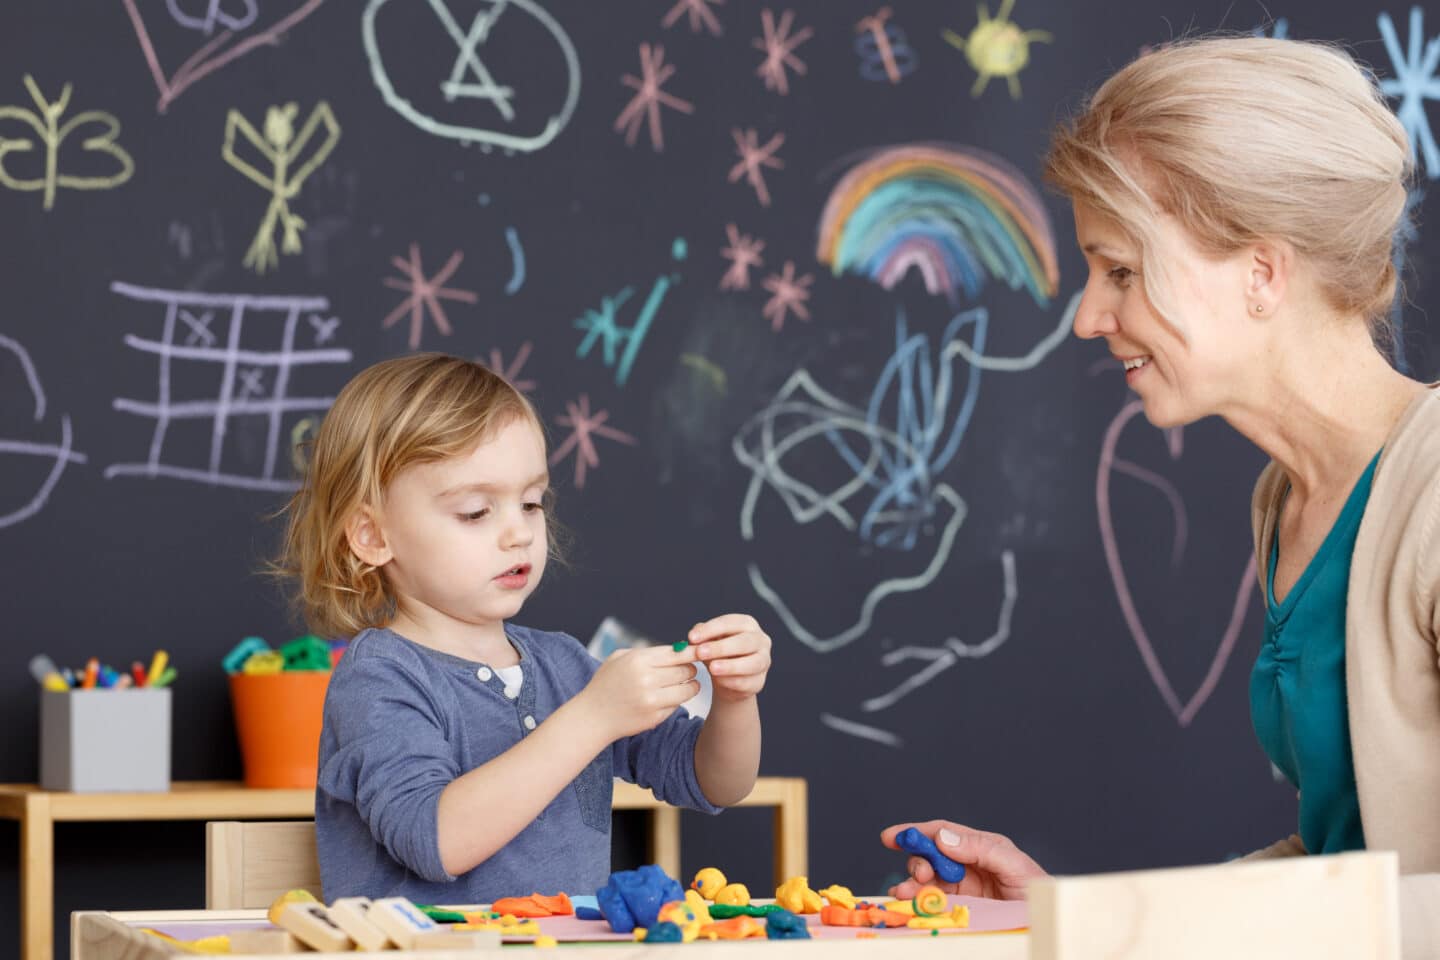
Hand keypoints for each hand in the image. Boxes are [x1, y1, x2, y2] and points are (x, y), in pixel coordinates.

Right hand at [581, 645, 699, 740]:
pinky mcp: (655, 717)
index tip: (698, 652)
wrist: (593, 716)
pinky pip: (677, 705)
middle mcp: (646, 679)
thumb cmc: (607, 683)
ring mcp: (651, 700)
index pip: (677, 653)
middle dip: (690, 669)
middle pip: (686, 670)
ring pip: (688, 689)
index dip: (691, 652)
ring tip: (686, 684)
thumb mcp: (620, 658)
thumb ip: (647, 652)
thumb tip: (678, 649)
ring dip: (690, 686)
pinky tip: (668, 698)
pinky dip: (677, 701)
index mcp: (638, 660)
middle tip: (689, 670)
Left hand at [688, 614, 770, 703]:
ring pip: (752, 663)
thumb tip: (694, 635)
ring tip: (712, 668)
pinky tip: (720, 681)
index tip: (692, 637)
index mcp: (747, 624)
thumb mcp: (709, 642)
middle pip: (744, 641)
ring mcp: (763, 661)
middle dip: (720, 647)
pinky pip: (749, 681)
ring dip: (730, 666)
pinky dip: (733, 681)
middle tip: (700, 652)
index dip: (710, 629)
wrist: (728, 680)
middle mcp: (760, 640)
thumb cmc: (720, 655)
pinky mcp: (760, 681)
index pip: (730, 622)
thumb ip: (702, 638)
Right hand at [880, 820, 1047, 900]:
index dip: (916, 832)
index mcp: (980, 846)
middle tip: (918, 875)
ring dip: (911, 885)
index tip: (892, 836)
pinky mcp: (960, 909)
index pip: (943, 833)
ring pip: (927, 881)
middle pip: (930, 857)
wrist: (1046, 925)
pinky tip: (908, 904)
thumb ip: (981, 848)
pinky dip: (916, 902)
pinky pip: (932, 902)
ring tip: (904, 894)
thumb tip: (943, 838)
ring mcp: (963, 888)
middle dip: (917, 862)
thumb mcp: (1015, 865)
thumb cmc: (1038, 893)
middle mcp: (967, 864)